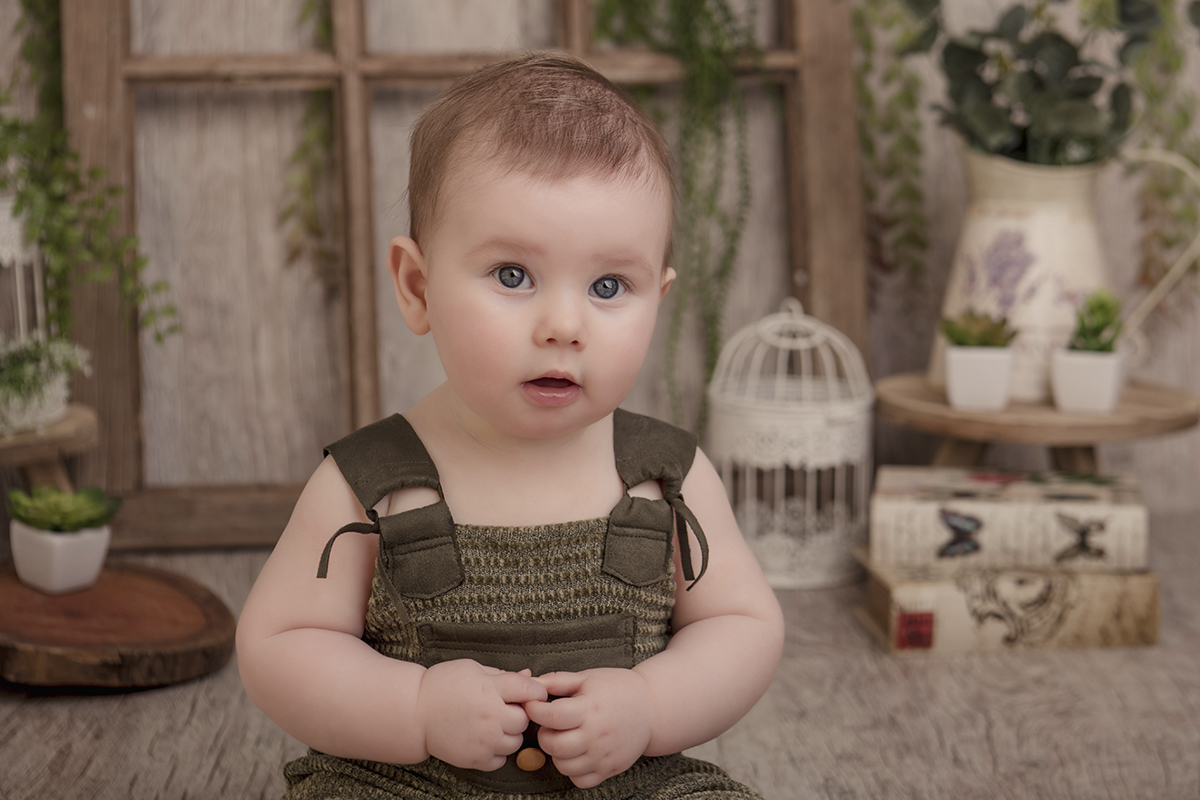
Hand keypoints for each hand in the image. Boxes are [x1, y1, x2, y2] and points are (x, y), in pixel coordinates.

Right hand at [416, 661, 546, 770]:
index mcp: (490, 689)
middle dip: (518, 713)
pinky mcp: (475, 759)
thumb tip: (529, 677)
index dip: (536, 691)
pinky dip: (497, 751)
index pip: (531, 691)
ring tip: (492, 723)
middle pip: (524, 719)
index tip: (530, 692)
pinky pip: (501, 760)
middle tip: (503, 707)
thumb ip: (502, 674)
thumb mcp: (472, 668)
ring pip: (516, 742)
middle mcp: (490, 716)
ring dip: (509, 733)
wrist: (413, 712)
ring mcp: (484, 740)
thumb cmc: (441, 685)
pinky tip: (484, 738)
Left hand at [525, 669, 653, 788]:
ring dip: (557, 753)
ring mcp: (603, 755)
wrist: (651, 708)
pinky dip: (573, 770)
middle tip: (551, 724)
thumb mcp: (588, 677)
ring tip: (565, 738)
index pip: (551, 716)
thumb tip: (530, 684)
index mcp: (590, 708)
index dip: (535, 710)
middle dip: (544, 734)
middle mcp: (596, 735)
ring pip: (564, 766)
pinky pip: (580, 780)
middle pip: (554, 745)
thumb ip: (557, 681)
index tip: (535, 705)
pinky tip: (577, 753)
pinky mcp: (609, 769)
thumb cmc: (617, 688)